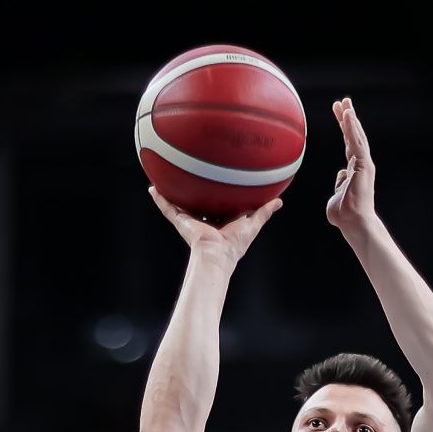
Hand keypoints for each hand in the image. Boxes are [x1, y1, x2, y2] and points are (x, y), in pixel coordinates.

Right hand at [148, 189, 280, 261]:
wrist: (216, 254)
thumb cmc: (234, 245)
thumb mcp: (252, 224)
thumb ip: (264, 212)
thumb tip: (279, 201)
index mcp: (219, 222)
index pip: (217, 206)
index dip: (216, 196)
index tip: (216, 184)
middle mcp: (203, 220)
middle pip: (197, 203)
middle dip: (193, 192)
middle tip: (191, 177)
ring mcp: (190, 221)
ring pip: (179, 204)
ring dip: (172, 193)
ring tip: (165, 179)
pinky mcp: (181, 222)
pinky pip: (168, 208)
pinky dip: (160, 199)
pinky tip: (153, 188)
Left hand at [325, 97, 377, 234]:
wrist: (354, 223)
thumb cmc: (345, 214)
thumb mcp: (338, 194)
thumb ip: (340, 183)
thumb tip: (341, 175)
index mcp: (355, 169)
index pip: (349, 143)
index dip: (344, 128)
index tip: (339, 113)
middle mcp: (361, 164)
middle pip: (354, 136)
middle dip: (348, 118)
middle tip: (343, 101)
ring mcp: (364, 164)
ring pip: (357, 136)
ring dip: (350, 119)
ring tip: (345, 103)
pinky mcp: (364, 165)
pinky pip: (357, 142)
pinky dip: (352, 128)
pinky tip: (348, 116)